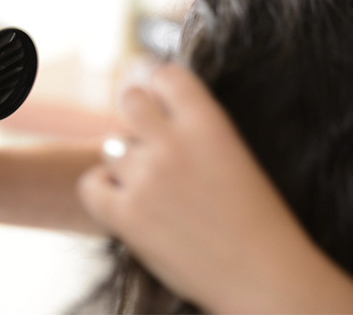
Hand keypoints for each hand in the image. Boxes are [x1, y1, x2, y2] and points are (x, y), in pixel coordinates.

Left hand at [78, 64, 352, 311]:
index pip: (167, 76)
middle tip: (143, 134)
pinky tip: (120, 198)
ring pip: (111, 146)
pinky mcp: (125, 216)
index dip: (158, 83)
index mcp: (209, 124)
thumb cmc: (259, 221)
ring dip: (123, 159)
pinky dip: (100, 188)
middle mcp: (172, 144)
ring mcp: (146, 179)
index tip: (157, 95)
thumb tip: (163, 119)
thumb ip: (199, 134)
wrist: (262, 276)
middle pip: (130, 99)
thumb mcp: (236, 158)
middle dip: (135, 111)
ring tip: (144, 181)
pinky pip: (90, 184)